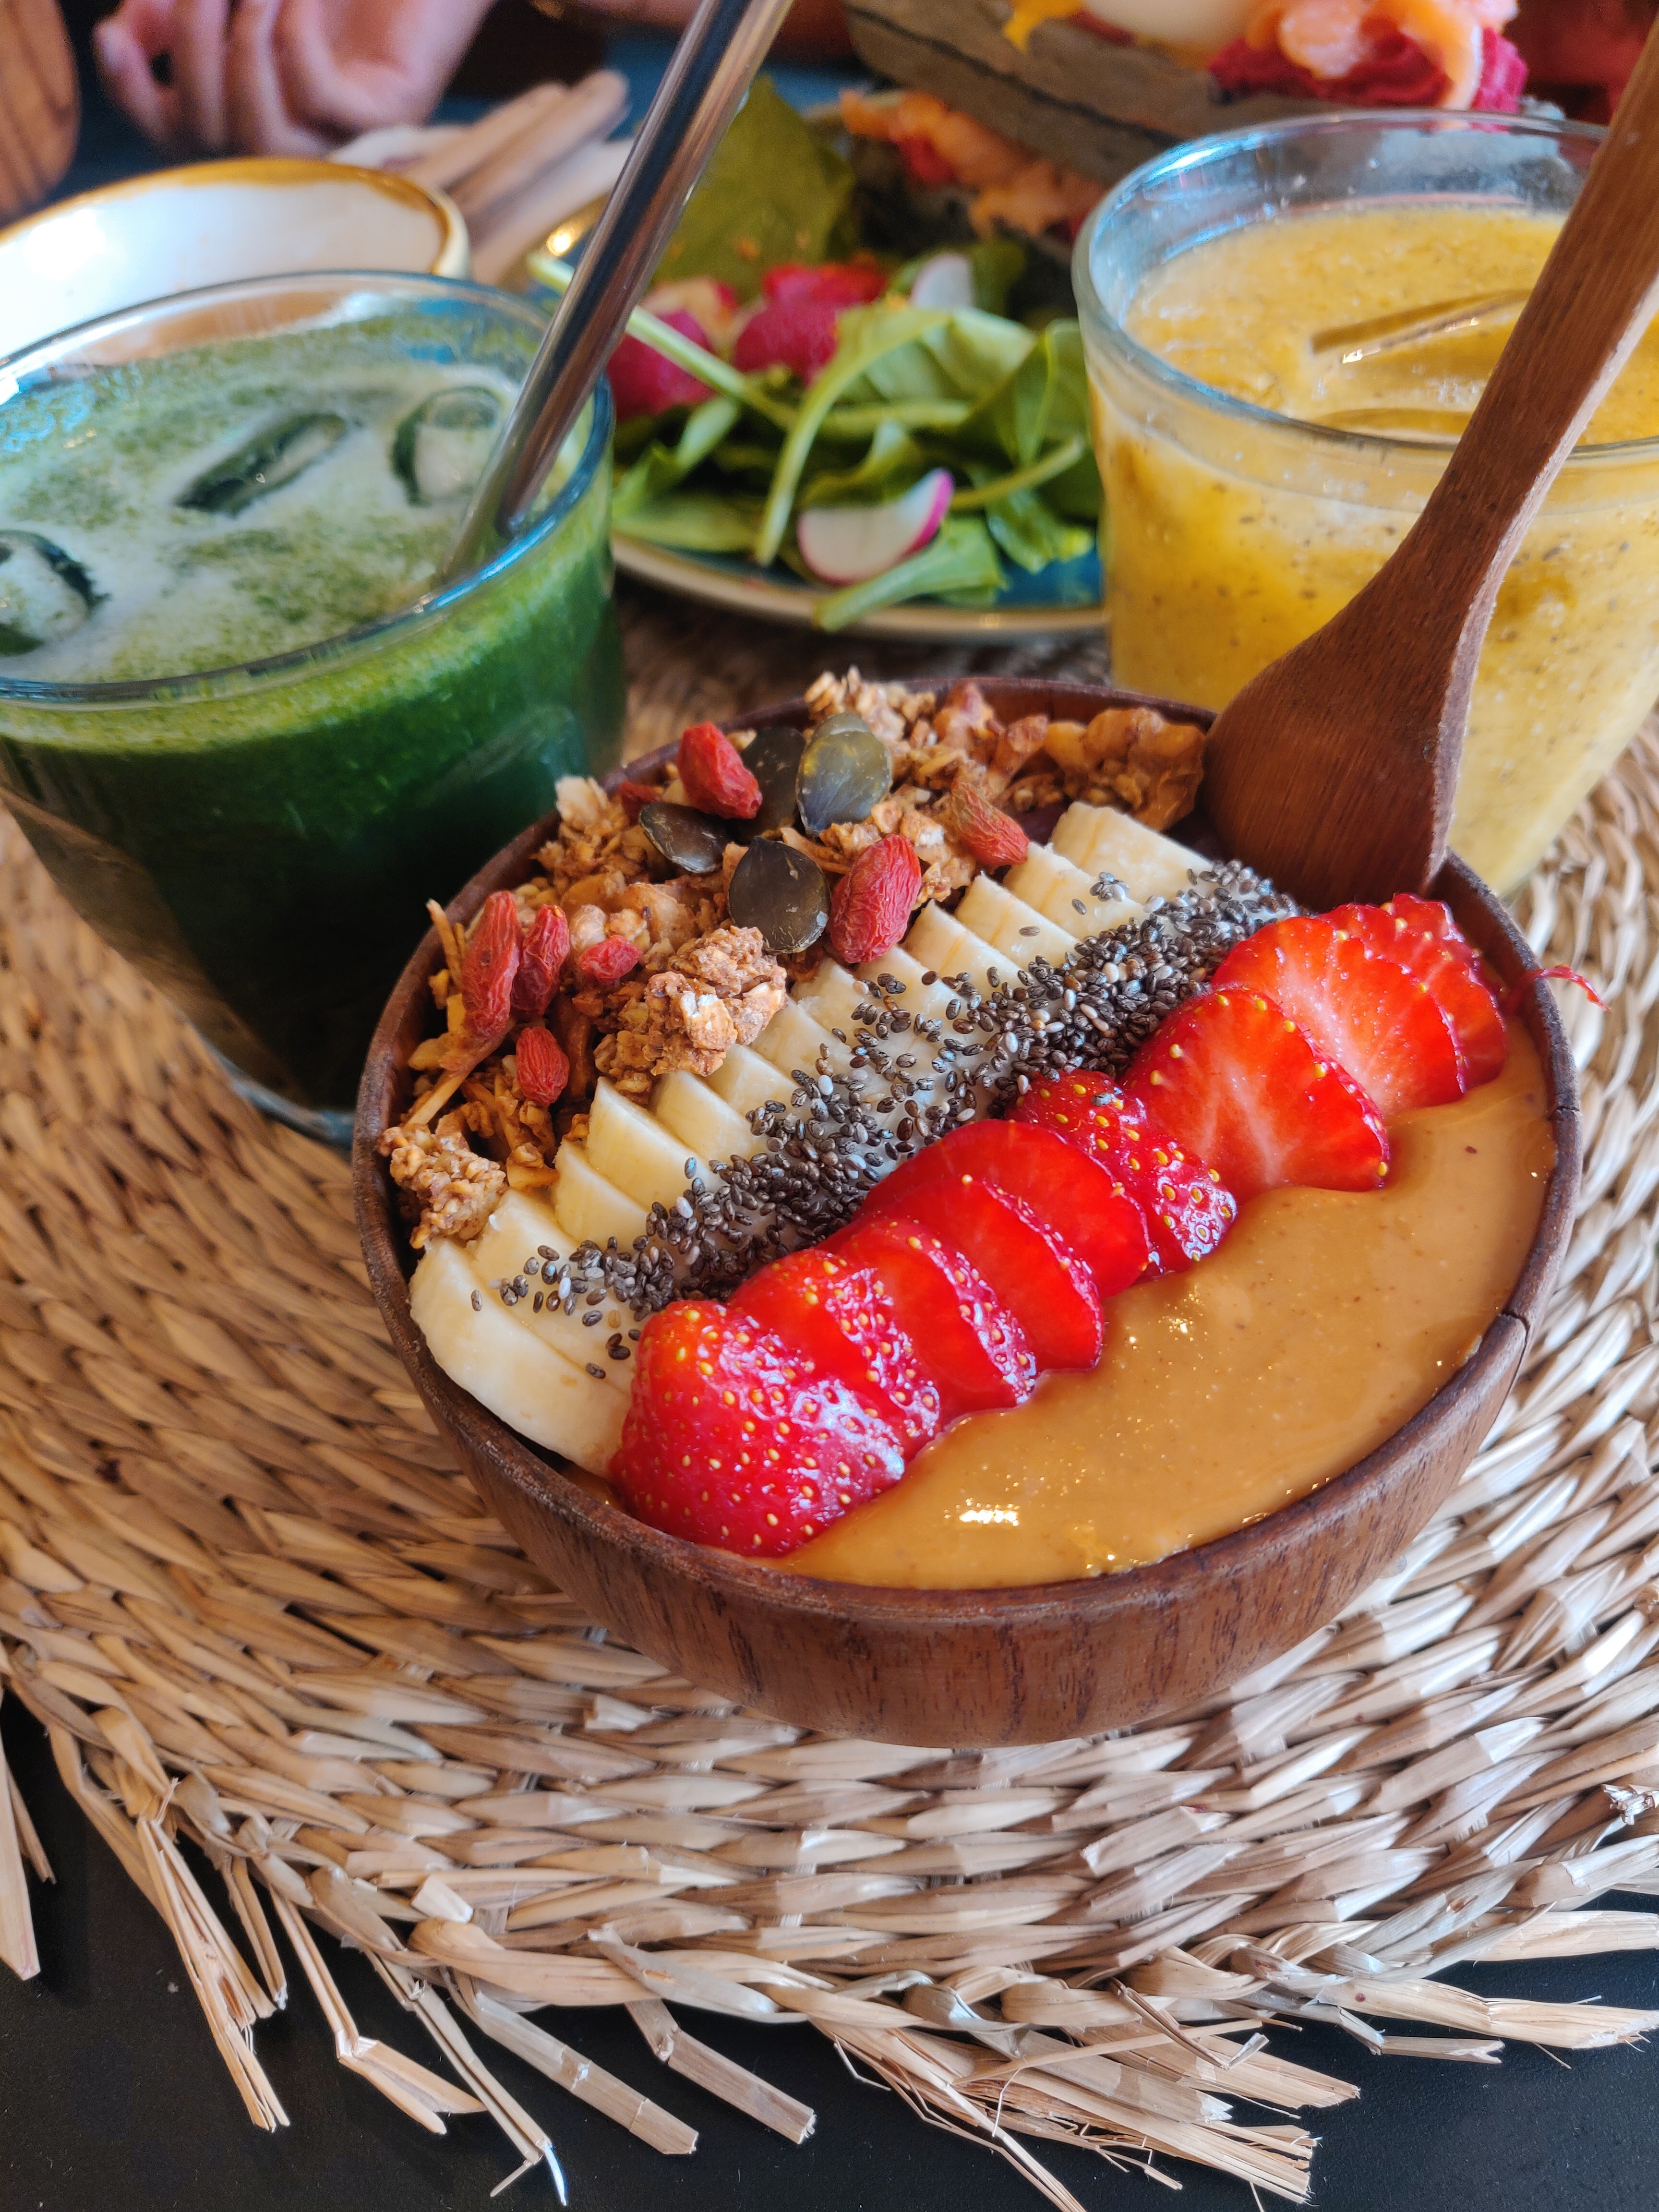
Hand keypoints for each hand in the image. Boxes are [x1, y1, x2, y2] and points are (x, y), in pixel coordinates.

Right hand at [94, 0, 492, 155]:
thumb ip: (176, 9)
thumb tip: (131, 32)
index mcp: (251, 110)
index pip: (173, 134)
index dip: (133, 95)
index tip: (112, 34)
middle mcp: (293, 140)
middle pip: (207, 134)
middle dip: (188, 46)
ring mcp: (342, 138)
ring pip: (258, 135)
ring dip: (238, 49)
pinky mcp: (389, 116)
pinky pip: (317, 97)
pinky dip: (294, 40)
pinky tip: (299, 0)